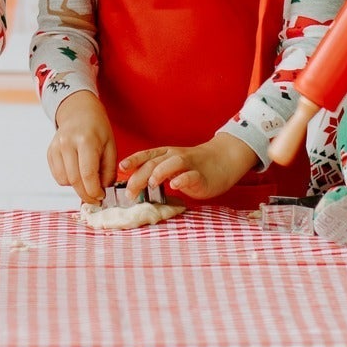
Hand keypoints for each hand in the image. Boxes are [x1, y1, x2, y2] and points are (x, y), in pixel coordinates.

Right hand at [47, 91, 116, 202]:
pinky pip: (57, 176)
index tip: (101, 196)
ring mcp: (56, 147)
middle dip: (86, 194)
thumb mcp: (111, 146)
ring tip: (87, 179)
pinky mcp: (50, 152)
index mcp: (86, 140)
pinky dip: (68, 180)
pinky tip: (77, 172)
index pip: (88, 174)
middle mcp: (67, 143)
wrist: (79, 112)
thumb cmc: (98, 129)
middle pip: (75, 180)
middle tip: (95, 198)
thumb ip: (108, 170)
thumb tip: (102, 190)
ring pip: (64, 181)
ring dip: (77, 187)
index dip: (95, 191)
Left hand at [117, 134, 257, 202]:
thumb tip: (136, 186)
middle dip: (140, 176)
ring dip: (160, 172)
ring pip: (172, 163)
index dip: (133, 160)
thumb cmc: (195, 166)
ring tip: (151, 183)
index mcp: (167, 154)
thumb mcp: (174, 166)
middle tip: (129, 192)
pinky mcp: (202, 175)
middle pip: (155, 162)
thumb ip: (158, 172)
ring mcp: (190, 164)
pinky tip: (175, 185)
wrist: (225, 159)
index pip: (147, 155)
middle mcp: (176, 156)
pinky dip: (182, 179)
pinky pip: (192, 175)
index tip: (121, 168)